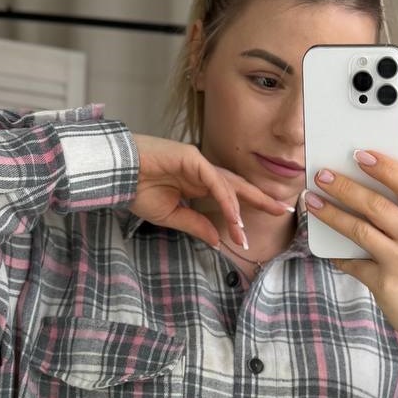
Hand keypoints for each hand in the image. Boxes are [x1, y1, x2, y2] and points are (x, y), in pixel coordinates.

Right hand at [131, 135, 287, 251]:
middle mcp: (201, 171)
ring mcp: (198, 163)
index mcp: (196, 183)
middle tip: (281, 210)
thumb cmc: (137, 190)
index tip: (251, 233)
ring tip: (244, 233)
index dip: (243, 210)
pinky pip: (215, 181)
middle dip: (260, 198)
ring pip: (228, 186)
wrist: (117, 174)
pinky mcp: (192, 157)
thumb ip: (196, 225)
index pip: (228, 196)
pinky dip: (225, 199)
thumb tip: (216, 240)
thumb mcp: (171, 216)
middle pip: (237, 186)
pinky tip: (233, 215)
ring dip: (238, 210)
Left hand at [306, 152, 397, 364]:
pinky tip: (326, 248)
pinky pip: (352, 262)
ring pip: (359, 229)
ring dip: (331, 213)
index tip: (359, 153)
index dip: (384, 166)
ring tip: (312, 201)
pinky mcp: (384, 283)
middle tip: (321, 175)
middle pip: (376, 204)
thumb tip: (363, 191)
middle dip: (344, 186)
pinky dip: (337, 254)